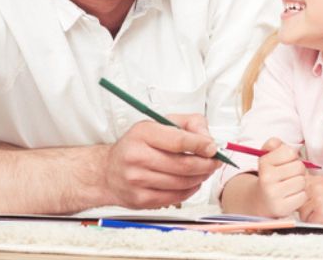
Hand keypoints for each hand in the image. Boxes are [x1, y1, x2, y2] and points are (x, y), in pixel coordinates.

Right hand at [102, 114, 219, 208]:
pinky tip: (191, 182)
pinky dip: (190, 190)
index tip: (213, 148)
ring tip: (204, 171)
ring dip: (200, 178)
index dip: (202, 145)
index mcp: (143, 133)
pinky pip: (175, 197)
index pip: (179, 141)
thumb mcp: (160, 124)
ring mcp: (137, 180)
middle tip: (214, 162)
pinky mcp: (140, 199)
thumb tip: (208, 139)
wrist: (108, 171)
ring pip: (182, 183)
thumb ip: (189, 124)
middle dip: (206, 164)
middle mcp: (136, 156)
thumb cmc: (138, 145)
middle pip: (184, 165)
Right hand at [256, 137, 308, 217]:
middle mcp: (267, 179)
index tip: (286, 163)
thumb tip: (277, 143)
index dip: (292, 157)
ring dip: (300, 183)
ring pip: (302, 182)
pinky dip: (301, 195)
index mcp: (264, 163)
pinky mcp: (282, 208)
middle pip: (299, 167)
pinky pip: (303, 196)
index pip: (290, 152)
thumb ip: (274, 145)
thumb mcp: (268, 158)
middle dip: (298, 170)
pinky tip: (292, 195)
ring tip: (291, 185)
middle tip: (291, 175)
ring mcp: (274, 195)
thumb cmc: (270, 176)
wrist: (260, 201)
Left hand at [298, 174, 322, 224]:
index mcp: (319, 179)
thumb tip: (295, 191)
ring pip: (302, 212)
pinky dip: (317, 224)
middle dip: (305, 207)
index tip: (310, 199)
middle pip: (297, 200)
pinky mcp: (321, 213)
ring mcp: (319, 199)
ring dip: (311, 217)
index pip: (296, 185)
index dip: (300, 195)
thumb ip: (314, 187)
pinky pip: (308, 222)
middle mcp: (317, 186)